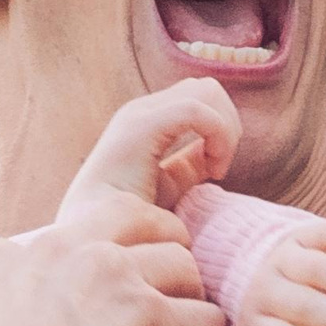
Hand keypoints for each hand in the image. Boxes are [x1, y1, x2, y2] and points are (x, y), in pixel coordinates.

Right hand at [0, 152, 225, 325]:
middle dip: (160, 239)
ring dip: (189, 290)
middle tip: (172, 272)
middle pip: (134, 219)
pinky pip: (203, 314)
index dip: (90, 254)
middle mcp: (60, 254)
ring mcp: (111, 281)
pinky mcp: (153, 319)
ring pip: (179, 263)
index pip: (61, 233)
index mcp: (1, 260)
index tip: (100, 279)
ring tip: (190, 318)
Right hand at [73, 78, 241, 206]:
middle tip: (220, 167)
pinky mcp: (141, 125)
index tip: (218, 171)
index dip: (223, 128)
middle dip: (228, 123)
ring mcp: (140, 114)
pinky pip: (196, 109)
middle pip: (207, 88)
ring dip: (225, 129)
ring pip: (206, 90)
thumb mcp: (171, 187)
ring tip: (216, 168)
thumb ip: (190, 165)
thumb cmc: (131, 222)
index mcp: (148, 120)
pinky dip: (218, 135)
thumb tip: (213, 156)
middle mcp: (143, 110)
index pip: (200, 97)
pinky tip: (214, 170)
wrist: (97, 237)